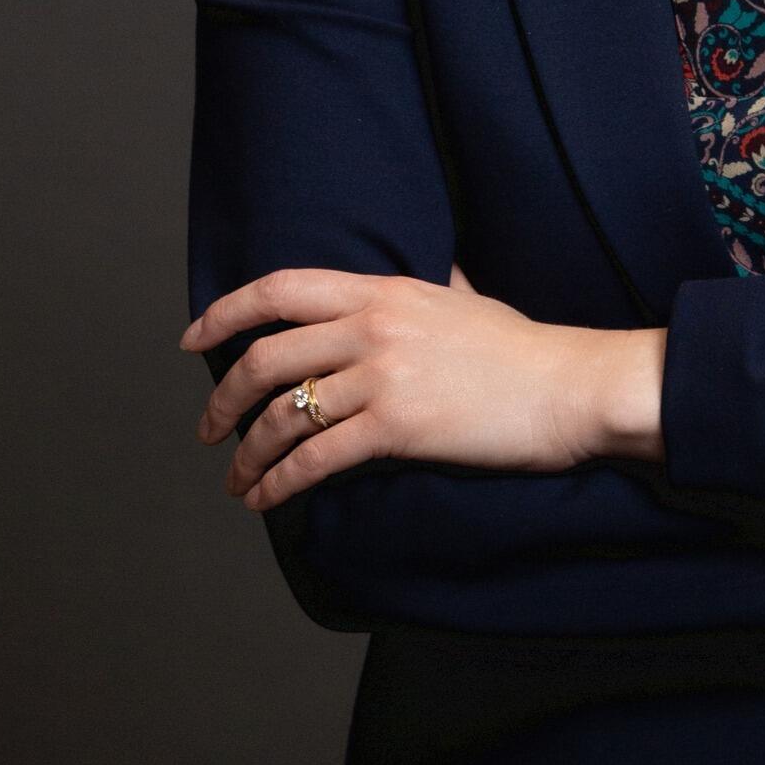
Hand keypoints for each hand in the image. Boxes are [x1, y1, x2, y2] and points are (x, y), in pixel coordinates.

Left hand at [181, 261, 612, 510]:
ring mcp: (383, 376)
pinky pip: (315, 459)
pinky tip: (267, 499)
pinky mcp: (396, 428)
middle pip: (267, 358)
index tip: (195, 338)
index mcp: (385, 290)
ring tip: (238, 479)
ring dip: (248, 453)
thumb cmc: (522, 349)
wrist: (569, 387)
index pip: (281, 287)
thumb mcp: (465, 297)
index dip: (226, 313)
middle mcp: (374, 326)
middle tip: (209, 429)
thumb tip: (430, 265)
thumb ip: (433, 281)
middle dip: (223, 399)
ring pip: (283, 415)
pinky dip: (280, 483)